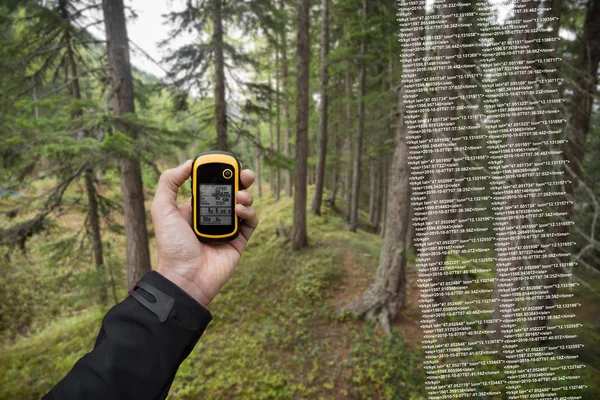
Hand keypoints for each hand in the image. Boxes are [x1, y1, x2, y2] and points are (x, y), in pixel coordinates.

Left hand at [150, 160, 258, 306]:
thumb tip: (188, 163)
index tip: (226, 164)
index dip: (220, 173)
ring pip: (244, 204)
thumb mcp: (162, 209)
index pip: (211, 184)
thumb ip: (170, 182)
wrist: (185, 278)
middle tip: (245, 174)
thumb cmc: (172, 246)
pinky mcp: (239, 241)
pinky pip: (251, 222)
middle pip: (232, 191)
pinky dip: (250, 212)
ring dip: (245, 195)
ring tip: (239, 197)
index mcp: (194, 207)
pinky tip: (239, 210)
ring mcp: (227, 228)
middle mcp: (212, 216)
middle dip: (241, 180)